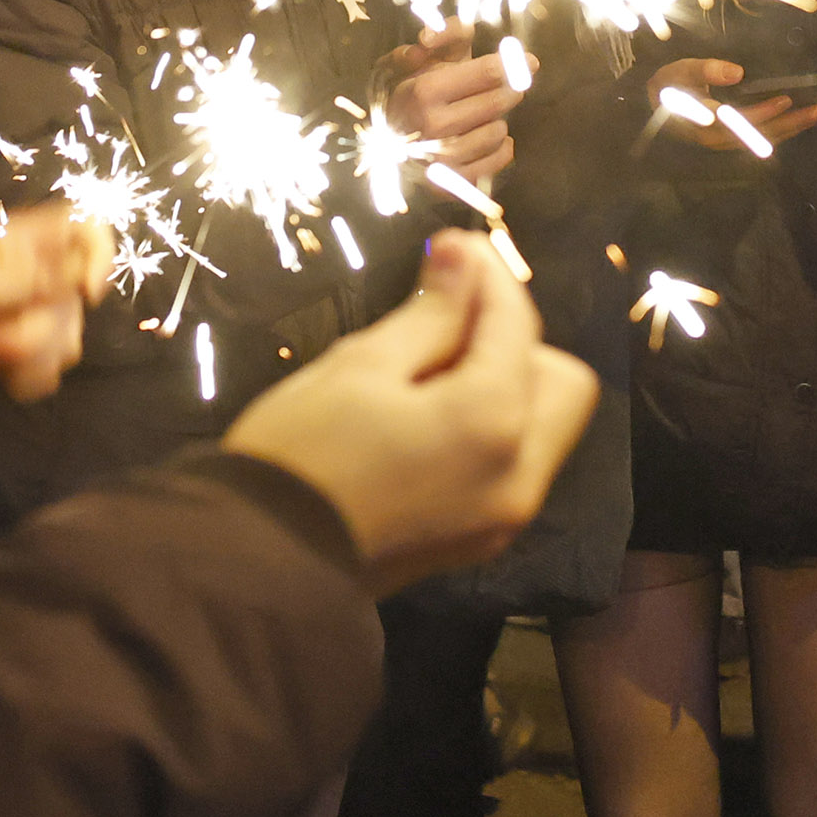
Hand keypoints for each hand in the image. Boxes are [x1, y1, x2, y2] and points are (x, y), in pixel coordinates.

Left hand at [0, 203, 108, 430]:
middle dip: (59, 320)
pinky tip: (9, 380)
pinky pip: (54, 360)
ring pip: (71, 328)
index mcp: (11, 242)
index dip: (97, 253)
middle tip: (19, 342)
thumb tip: (83, 272)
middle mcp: (27, 271)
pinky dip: (35, 375)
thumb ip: (21, 278)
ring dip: (44, 354)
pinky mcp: (21, 348)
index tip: (85, 294)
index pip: (81, 224)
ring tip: (3, 365)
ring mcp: (25, 310)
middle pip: (81, 287)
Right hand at [221, 232, 598, 589]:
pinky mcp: (482, 539)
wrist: (256, 569)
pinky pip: (515, 464)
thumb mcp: (360, 368)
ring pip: (544, 426)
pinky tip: (431, 414)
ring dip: (508, 385)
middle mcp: (521, 474)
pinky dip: (493, 429)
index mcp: (492, 422)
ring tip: (431, 368)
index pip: (516, 326)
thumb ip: (429, 315)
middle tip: (448, 321)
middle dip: (516, 342)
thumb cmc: (299, 455)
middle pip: (561, 381)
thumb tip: (464, 257)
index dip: (487, 277)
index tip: (453, 246)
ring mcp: (506, 515)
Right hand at [381, 27, 523, 189]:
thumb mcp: (413, 58)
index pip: (488, 72)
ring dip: (497, 120)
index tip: (529, 61)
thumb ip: (437, 38)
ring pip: (499, 131)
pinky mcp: (452, 183)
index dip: (513, 63)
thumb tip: (428, 41)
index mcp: (425, 91)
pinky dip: (501, 147)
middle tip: (507, 88)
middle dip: (508, 91)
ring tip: (481, 116)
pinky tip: (486, 138)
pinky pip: (499, 159)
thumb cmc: (404, 96)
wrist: (382, 146)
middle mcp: (435, 126)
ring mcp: (444, 158)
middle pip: (499, 101)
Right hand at [646, 57, 816, 150]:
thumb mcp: (680, 72)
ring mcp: (730, 141)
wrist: (656, 106)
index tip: (785, 99)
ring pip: (768, 137)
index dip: (762, 112)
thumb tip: (738, 72)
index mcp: (704, 123)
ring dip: (797, 126)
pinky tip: (805, 118)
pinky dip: (787, 128)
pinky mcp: (737, 138)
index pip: (739, 120)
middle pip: (762, 134)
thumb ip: (706, 70)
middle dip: (794, 122)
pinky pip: (766, 137)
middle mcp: (720, 138)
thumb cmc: (669, 86)